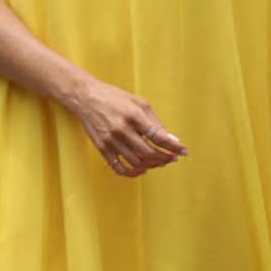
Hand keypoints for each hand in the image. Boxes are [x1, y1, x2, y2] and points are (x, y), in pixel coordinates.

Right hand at [66, 78, 187, 176]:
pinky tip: (142, 170)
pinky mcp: (102, 148)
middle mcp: (122, 129)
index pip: (158, 136)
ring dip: (152, 165)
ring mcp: (111, 140)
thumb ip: (154, 121)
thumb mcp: (139, 102)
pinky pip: (119, 167)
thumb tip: (170, 138)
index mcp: (134, 115)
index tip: (183, 152)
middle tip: (172, 158)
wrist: (86, 97)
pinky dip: (133, 173)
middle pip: (149, 152)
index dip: (173, 146)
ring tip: (160, 162)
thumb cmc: (115, 97)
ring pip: (136, 162)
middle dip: (165, 158)